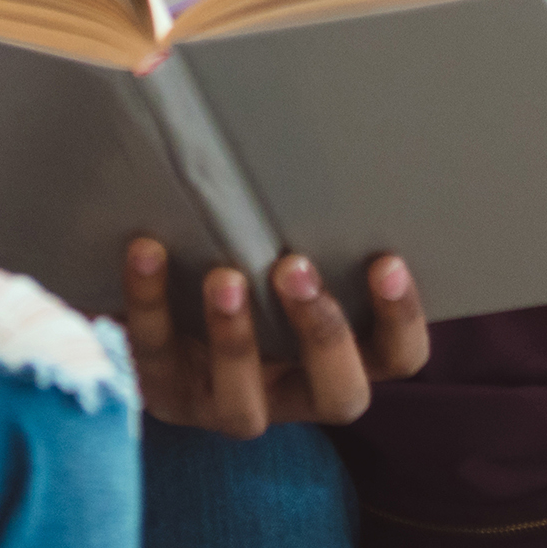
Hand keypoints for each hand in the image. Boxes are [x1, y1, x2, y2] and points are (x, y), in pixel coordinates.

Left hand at [119, 237, 428, 434]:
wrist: (162, 312)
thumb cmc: (252, 266)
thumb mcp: (289, 257)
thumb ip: (314, 230)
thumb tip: (326, 142)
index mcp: (345, 361)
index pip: (399, 357)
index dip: (400, 317)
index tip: (385, 259)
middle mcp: (296, 395)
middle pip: (339, 395)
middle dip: (322, 334)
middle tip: (295, 268)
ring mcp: (230, 405)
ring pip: (244, 403)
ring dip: (235, 336)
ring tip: (225, 275)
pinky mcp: (166, 395)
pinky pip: (155, 355)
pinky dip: (150, 300)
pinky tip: (146, 250)